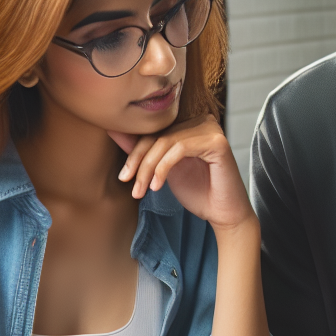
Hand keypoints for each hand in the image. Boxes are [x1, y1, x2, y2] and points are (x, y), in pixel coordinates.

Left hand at [110, 116, 253, 230]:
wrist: (223, 213)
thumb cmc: (199, 192)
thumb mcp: (164, 170)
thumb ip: (144, 151)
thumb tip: (113, 130)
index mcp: (190, 125)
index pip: (154, 132)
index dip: (135, 153)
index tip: (123, 176)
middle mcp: (202, 122)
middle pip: (158, 135)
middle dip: (139, 161)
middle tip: (128, 183)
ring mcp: (211, 129)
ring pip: (166, 142)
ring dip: (148, 168)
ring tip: (141, 190)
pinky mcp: (217, 141)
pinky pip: (180, 149)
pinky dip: (163, 168)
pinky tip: (158, 186)